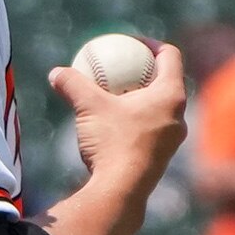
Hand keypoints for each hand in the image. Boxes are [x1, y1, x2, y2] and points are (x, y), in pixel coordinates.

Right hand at [49, 36, 188, 186]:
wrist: (121, 191)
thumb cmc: (112, 143)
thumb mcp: (89, 108)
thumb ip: (74, 85)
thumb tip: (56, 73)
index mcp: (170, 94)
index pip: (170, 56)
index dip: (152, 44)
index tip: (134, 44)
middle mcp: (178, 114)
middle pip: (167, 81)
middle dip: (146, 72)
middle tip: (126, 68)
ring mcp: (173, 138)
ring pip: (160, 108)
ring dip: (141, 99)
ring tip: (119, 98)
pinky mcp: (162, 156)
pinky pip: (152, 129)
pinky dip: (136, 121)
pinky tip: (115, 127)